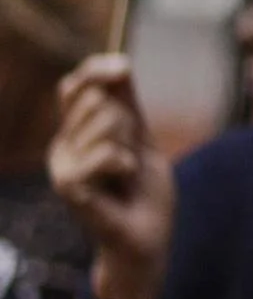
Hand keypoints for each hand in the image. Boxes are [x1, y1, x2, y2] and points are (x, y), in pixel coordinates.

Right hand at [48, 56, 175, 298]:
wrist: (147, 235)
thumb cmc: (143, 190)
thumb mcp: (141, 137)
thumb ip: (128, 103)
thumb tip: (119, 62)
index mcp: (75, 132)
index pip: (74, 87)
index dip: (96, 71)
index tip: (124, 68)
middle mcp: (61, 146)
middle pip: (96, 100)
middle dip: (128, 121)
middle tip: (131, 154)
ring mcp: (61, 166)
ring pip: (107, 121)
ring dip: (131, 144)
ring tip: (126, 172)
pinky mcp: (68, 185)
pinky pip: (108, 152)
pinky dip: (127, 163)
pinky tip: (123, 181)